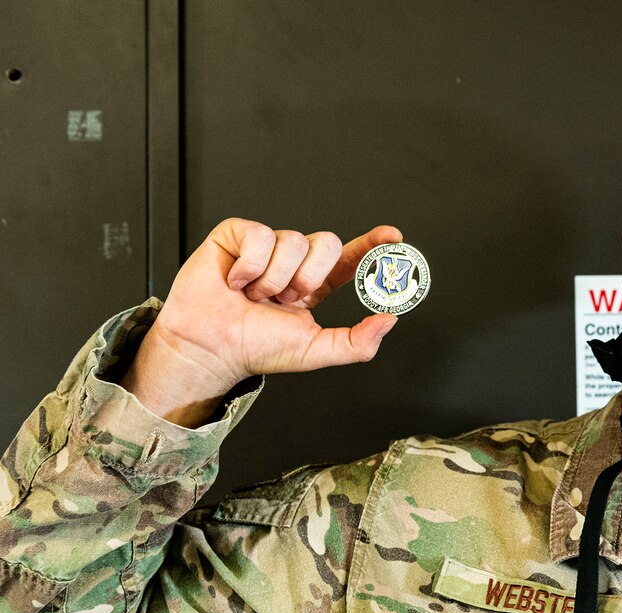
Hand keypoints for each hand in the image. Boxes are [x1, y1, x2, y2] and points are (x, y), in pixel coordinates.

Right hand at [121, 218, 400, 425]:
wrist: (210, 348)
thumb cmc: (255, 349)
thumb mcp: (314, 350)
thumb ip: (356, 342)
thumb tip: (390, 320)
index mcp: (314, 285)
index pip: (350, 258)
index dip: (372, 244)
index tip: (393, 237)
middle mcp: (293, 262)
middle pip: (326, 242)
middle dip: (308, 276)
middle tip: (285, 300)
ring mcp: (266, 246)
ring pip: (292, 241)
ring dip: (273, 278)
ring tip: (254, 296)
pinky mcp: (237, 235)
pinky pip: (259, 236)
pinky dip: (248, 266)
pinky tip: (235, 281)